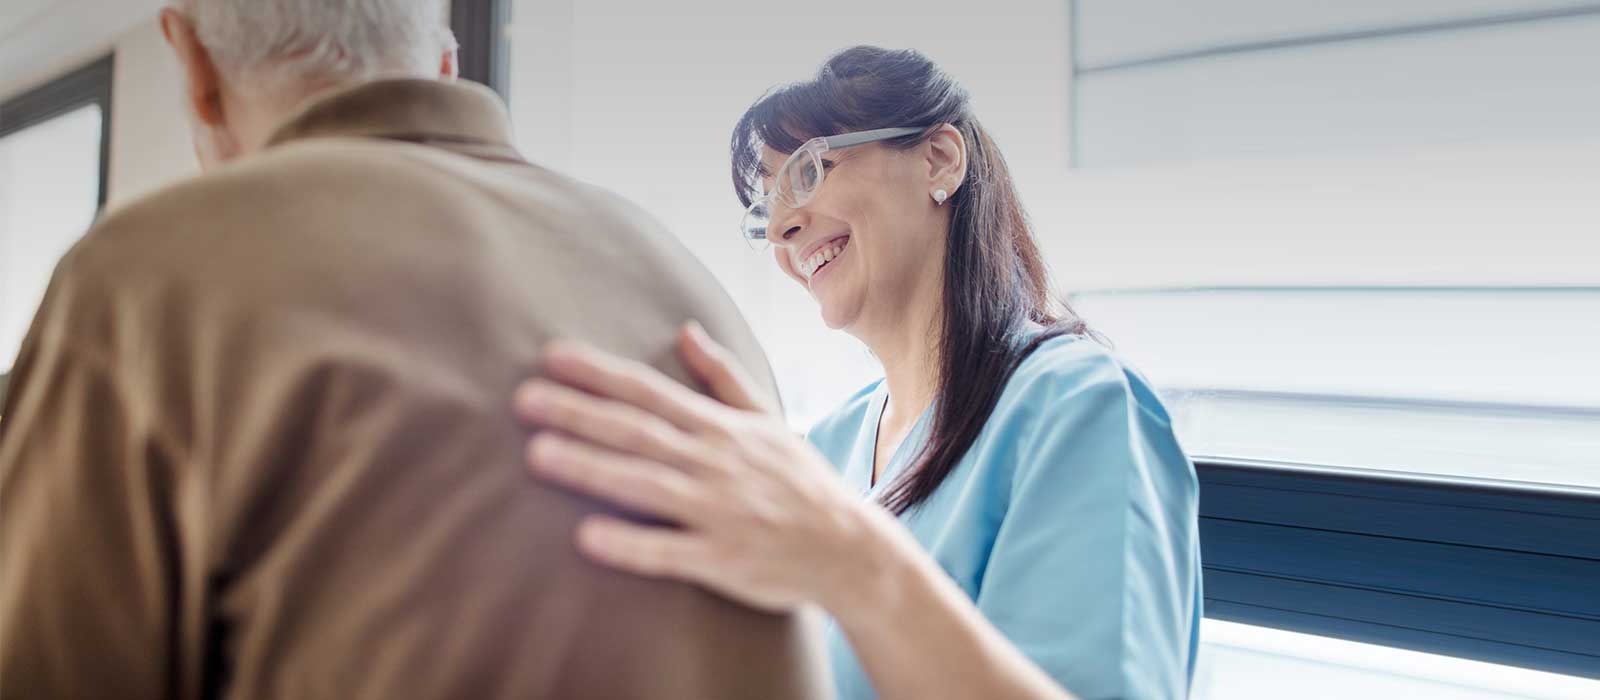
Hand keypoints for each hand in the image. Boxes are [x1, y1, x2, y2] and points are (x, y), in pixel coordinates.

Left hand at [513, 323, 896, 614]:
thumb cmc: (801, 483)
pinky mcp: (722, 559)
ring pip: (645, 484)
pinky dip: (630, 543)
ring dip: (591, 468)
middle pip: (638, 431)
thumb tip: (686, 329)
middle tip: (523, 400)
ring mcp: (718, 510)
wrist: (849, 550)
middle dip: (580, 413)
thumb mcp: (768, 419)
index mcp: (721, 428)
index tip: (551, 357)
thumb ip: (723, 376)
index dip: (600, 374)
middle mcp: (715, 462)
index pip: (650, 391)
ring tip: (537, 456)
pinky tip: (586, 536)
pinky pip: (669, 551)